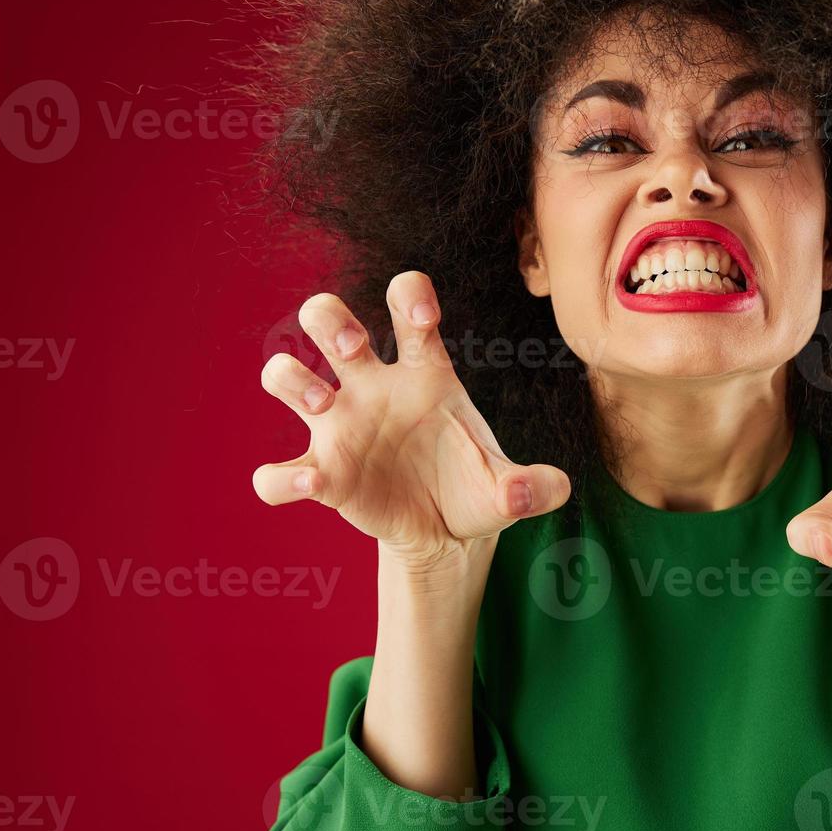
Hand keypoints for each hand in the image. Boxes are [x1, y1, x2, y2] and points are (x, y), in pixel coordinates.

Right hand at [252, 271, 571, 570]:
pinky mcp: (323, 474)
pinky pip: (278, 472)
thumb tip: (553, 490)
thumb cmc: (474, 489)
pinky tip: (311, 483)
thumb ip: (535, 486)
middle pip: (327, 319)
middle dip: (332, 320)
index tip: (422, 318)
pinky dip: (282, 478)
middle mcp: (373, 388)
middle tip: (353, 348)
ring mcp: (341, 428)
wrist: (448, 535)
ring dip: (291, 378)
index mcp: (424, 373)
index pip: (406, 305)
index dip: (409, 295)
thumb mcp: (509, 489)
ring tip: (321, 404)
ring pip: (284, 372)